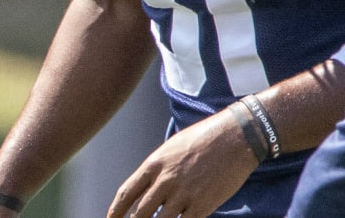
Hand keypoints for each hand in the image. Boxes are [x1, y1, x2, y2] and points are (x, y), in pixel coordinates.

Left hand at [106, 108, 258, 217]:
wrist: (234, 138)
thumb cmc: (203, 139)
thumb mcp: (171, 148)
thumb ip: (158, 168)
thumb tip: (149, 185)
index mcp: (153, 165)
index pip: (126, 193)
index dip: (115, 210)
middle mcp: (164, 180)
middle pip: (139, 211)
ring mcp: (183, 194)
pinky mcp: (202, 205)